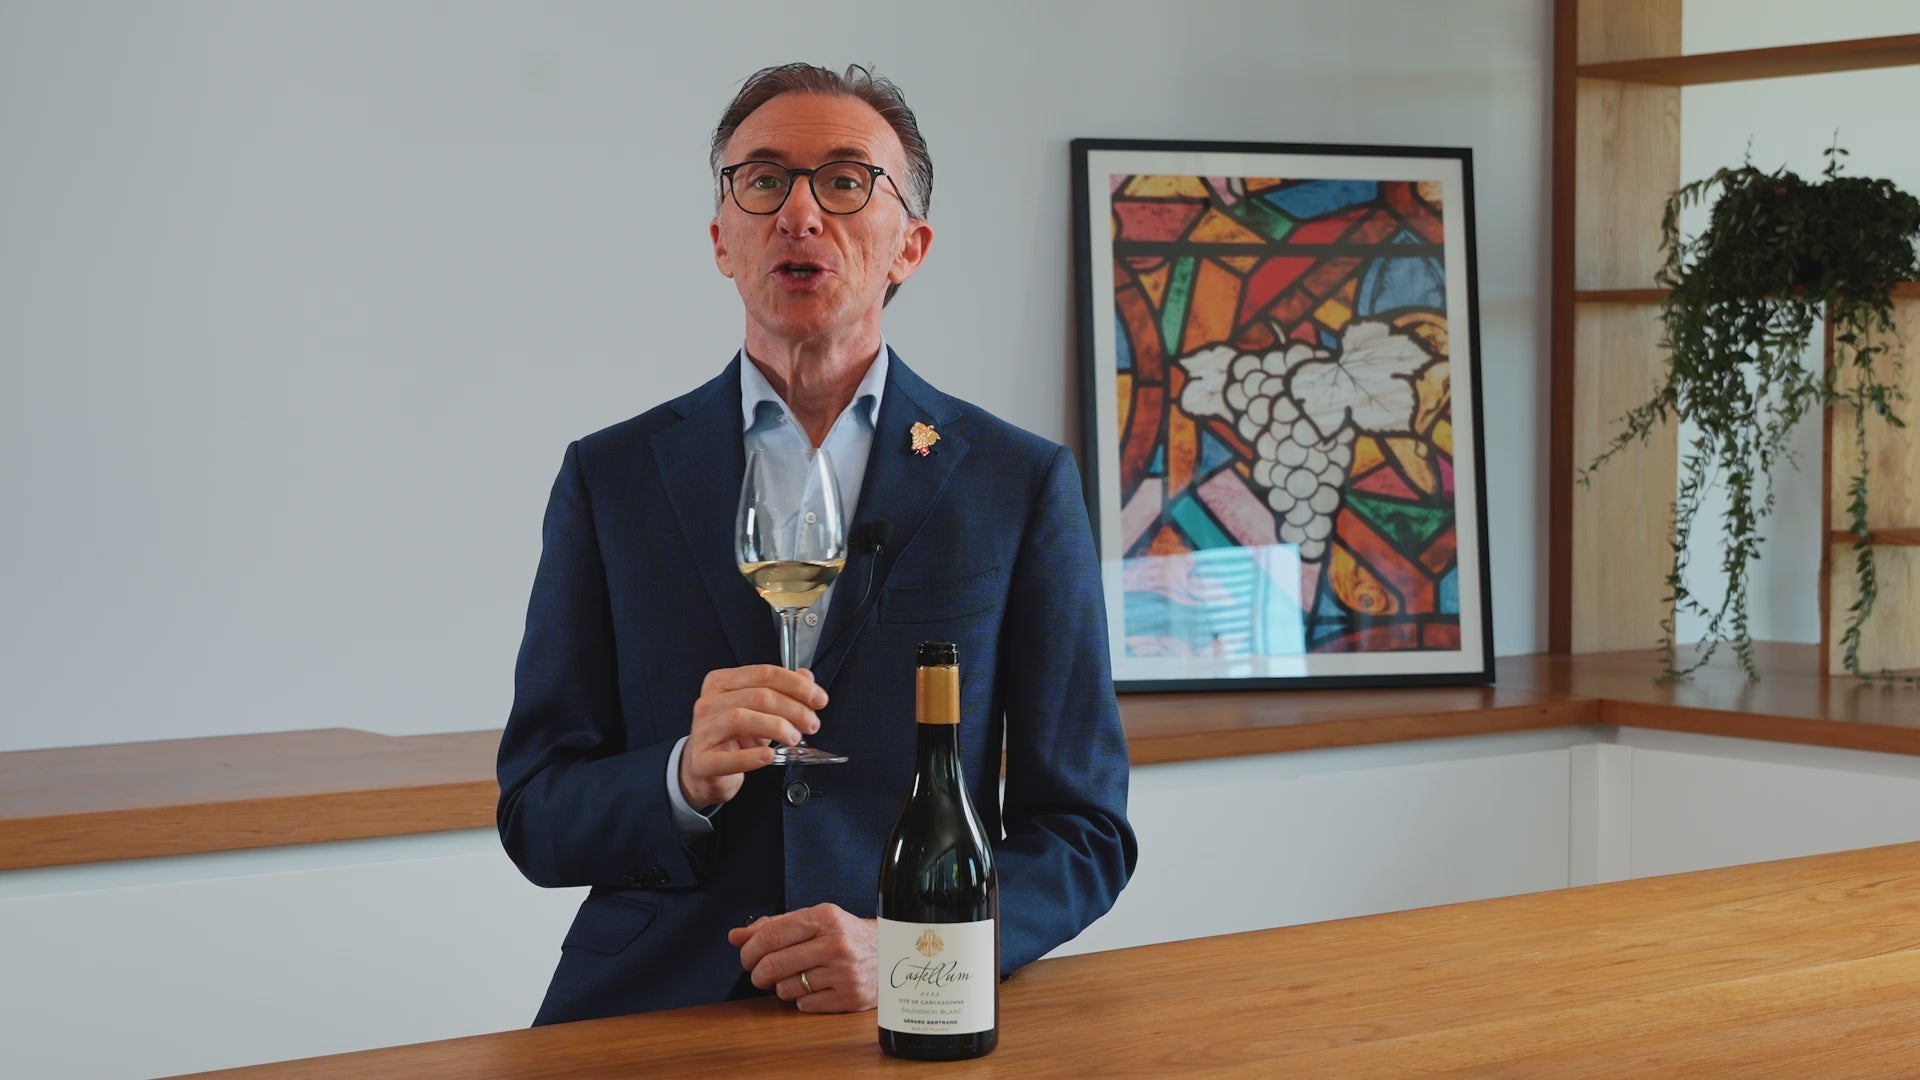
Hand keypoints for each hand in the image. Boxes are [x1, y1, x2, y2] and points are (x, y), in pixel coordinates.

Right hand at [680, 665, 826, 806]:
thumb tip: (806, 677)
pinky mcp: (702, 762)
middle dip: (794, 709)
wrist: (704, 771)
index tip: (819, 699)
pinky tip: (769, 756)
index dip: (796, 685)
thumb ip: (781, 691)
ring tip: (794, 738)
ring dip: (776, 727)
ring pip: (741, 719)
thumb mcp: (757, 710)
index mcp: (721, 683)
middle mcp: (709, 703)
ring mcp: (703, 732)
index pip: (763, 673)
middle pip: (758, 696)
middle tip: (811, 724)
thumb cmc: (732, 738)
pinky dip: (751, 757)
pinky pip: (727, 758)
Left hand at [727, 904, 877, 1013]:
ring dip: (783, 986)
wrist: (892, 953)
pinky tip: (816, 987)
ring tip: (798, 977)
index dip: (749, 951)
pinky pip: (804, 1005)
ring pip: (786, 988)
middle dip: (758, 973)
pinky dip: (803, 999)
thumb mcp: (814, 921)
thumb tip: (736, 936)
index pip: (770, 936)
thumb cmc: (846, 935)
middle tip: (761, 973)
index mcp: (825, 918)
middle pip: (773, 965)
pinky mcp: (850, 997)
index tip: (746, 958)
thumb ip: (773, 926)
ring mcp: (844, 973)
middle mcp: (836, 944)